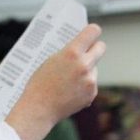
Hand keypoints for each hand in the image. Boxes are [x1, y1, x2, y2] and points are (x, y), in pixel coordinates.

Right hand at [5, 24, 104, 139]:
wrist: (39, 108)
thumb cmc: (39, 83)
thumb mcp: (50, 60)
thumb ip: (68, 53)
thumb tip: (81, 47)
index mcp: (71, 53)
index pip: (92, 32)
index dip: (92, 31)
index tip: (90, 33)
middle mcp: (84, 64)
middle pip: (100, 47)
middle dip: (95, 47)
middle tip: (88, 50)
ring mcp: (90, 80)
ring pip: (94, 67)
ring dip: (85, 70)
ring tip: (67, 80)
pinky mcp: (92, 93)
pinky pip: (91, 83)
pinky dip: (83, 85)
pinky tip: (69, 91)